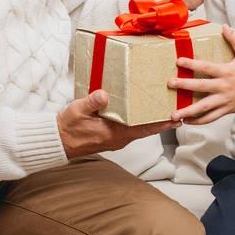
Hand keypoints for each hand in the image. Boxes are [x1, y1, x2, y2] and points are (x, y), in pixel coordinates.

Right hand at [56, 90, 178, 158]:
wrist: (58, 140)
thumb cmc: (68, 127)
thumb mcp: (78, 110)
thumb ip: (92, 102)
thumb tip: (104, 94)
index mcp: (114, 133)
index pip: (143, 129)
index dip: (159, 124)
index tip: (174, 118)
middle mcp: (118, 138)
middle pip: (145, 129)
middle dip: (160, 121)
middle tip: (176, 111)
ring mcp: (115, 138)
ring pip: (139, 129)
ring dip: (151, 121)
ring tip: (163, 110)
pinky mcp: (111, 136)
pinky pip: (130, 129)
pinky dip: (140, 122)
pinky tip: (141, 112)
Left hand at [168, 25, 234, 124]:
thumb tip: (225, 27)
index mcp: (226, 72)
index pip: (206, 67)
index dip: (192, 63)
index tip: (179, 61)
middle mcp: (223, 87)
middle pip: (201, 86)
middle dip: (184, 85)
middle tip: (170, 84)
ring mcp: (224, 100)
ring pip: (204, 107)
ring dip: (188, 111)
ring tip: (174, 114)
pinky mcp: (226, 110)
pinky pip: (211, 118)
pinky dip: (198, 121)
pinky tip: (187, 121)